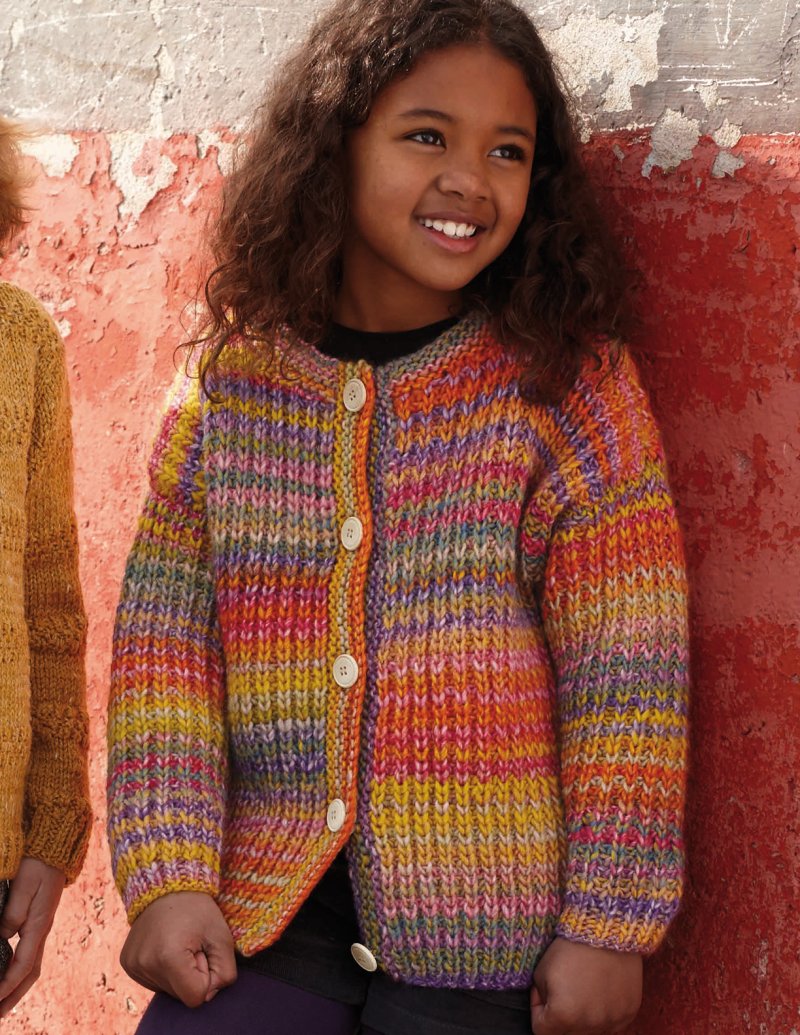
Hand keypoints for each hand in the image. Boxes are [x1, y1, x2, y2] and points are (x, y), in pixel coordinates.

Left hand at [0, 857, 65, 1018]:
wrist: (57, 846)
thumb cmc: (39, 863)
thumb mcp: (24, 885)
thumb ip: (13, 912)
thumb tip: (3, 937)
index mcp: (38, 924)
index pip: (22, 965)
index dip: (6, 986)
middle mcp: (41, 929)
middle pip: (30, 972)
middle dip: (14, 996)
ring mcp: (41, 925)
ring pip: (31, 965)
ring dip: (17, 987)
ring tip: (3, 1003)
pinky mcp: (39, 919)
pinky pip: (30, 953)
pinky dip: (20, 970)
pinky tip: (11, 971)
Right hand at [120, 891, 236, 1007]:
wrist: (167, 884)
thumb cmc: (198, 909)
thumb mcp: (222, 936)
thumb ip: (225, 972)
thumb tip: (209, 994)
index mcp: (168, 958)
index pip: (195, 997)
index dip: (206, 976)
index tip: (202, 951)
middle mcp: (145, 964)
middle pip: (180, 994)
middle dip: (191, 973)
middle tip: (191, 943)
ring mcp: (133, 964)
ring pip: (167, 989)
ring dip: (178, 971)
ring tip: (178, 942)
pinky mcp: (127, 963)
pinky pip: (153, 981)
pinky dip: (163, 969)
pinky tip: (165, 945)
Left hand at [531, 937, 641, 1033]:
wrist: (606, 930)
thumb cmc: (570, 948)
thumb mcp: (541, 972)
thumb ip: (540, 999)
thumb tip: (546, 1010)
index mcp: (563, 1016)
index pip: (541, 1031)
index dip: (538, 1010)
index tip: (542, 993)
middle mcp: (589, 1025)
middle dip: (560, 1018)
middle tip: (563, 992)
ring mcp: (611, 1021)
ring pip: (589, 1032)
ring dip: (582, 1018)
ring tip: (583, 989)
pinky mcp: (628, 1013)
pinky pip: (611, 1025)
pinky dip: (603, 1014)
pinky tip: (600, 992)